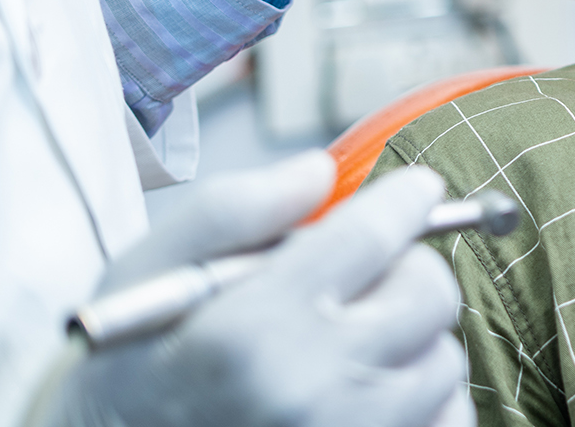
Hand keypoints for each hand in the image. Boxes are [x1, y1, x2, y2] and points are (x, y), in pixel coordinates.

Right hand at [37, 152, 471, 426]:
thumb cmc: (126, 369)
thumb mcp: (144, 275)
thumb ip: (235, 209)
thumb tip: (323, 172)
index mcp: (251, 331)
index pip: (374, 235)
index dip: (406, 199)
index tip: (413, 190)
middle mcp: (310, 393)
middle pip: (429, 293)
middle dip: (403, 268)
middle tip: (362, 276)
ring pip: (443, 358)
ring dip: (409, 340)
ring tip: (345, 346)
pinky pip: (448, 419)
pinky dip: (421, 400)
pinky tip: (363, 395)